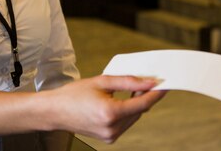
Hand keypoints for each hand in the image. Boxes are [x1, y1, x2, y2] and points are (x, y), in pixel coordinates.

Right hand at [45, 75, 165, 142]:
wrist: (55, 111)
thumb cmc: (75, 94)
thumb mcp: (102, 81)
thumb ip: (128, 81)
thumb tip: (149, 82)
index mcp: (110, 113)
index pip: (143, 103)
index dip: (156, 93)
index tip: (165, 84)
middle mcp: (112, 128)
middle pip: (140, 111)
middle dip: (145, 96)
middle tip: (147, 81)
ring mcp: (110, 136)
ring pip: (134, 117)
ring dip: (137, 104)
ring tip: (132, 89)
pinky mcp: (108, 138)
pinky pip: (125, 123)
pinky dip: (127, 112)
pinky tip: (122, 101)